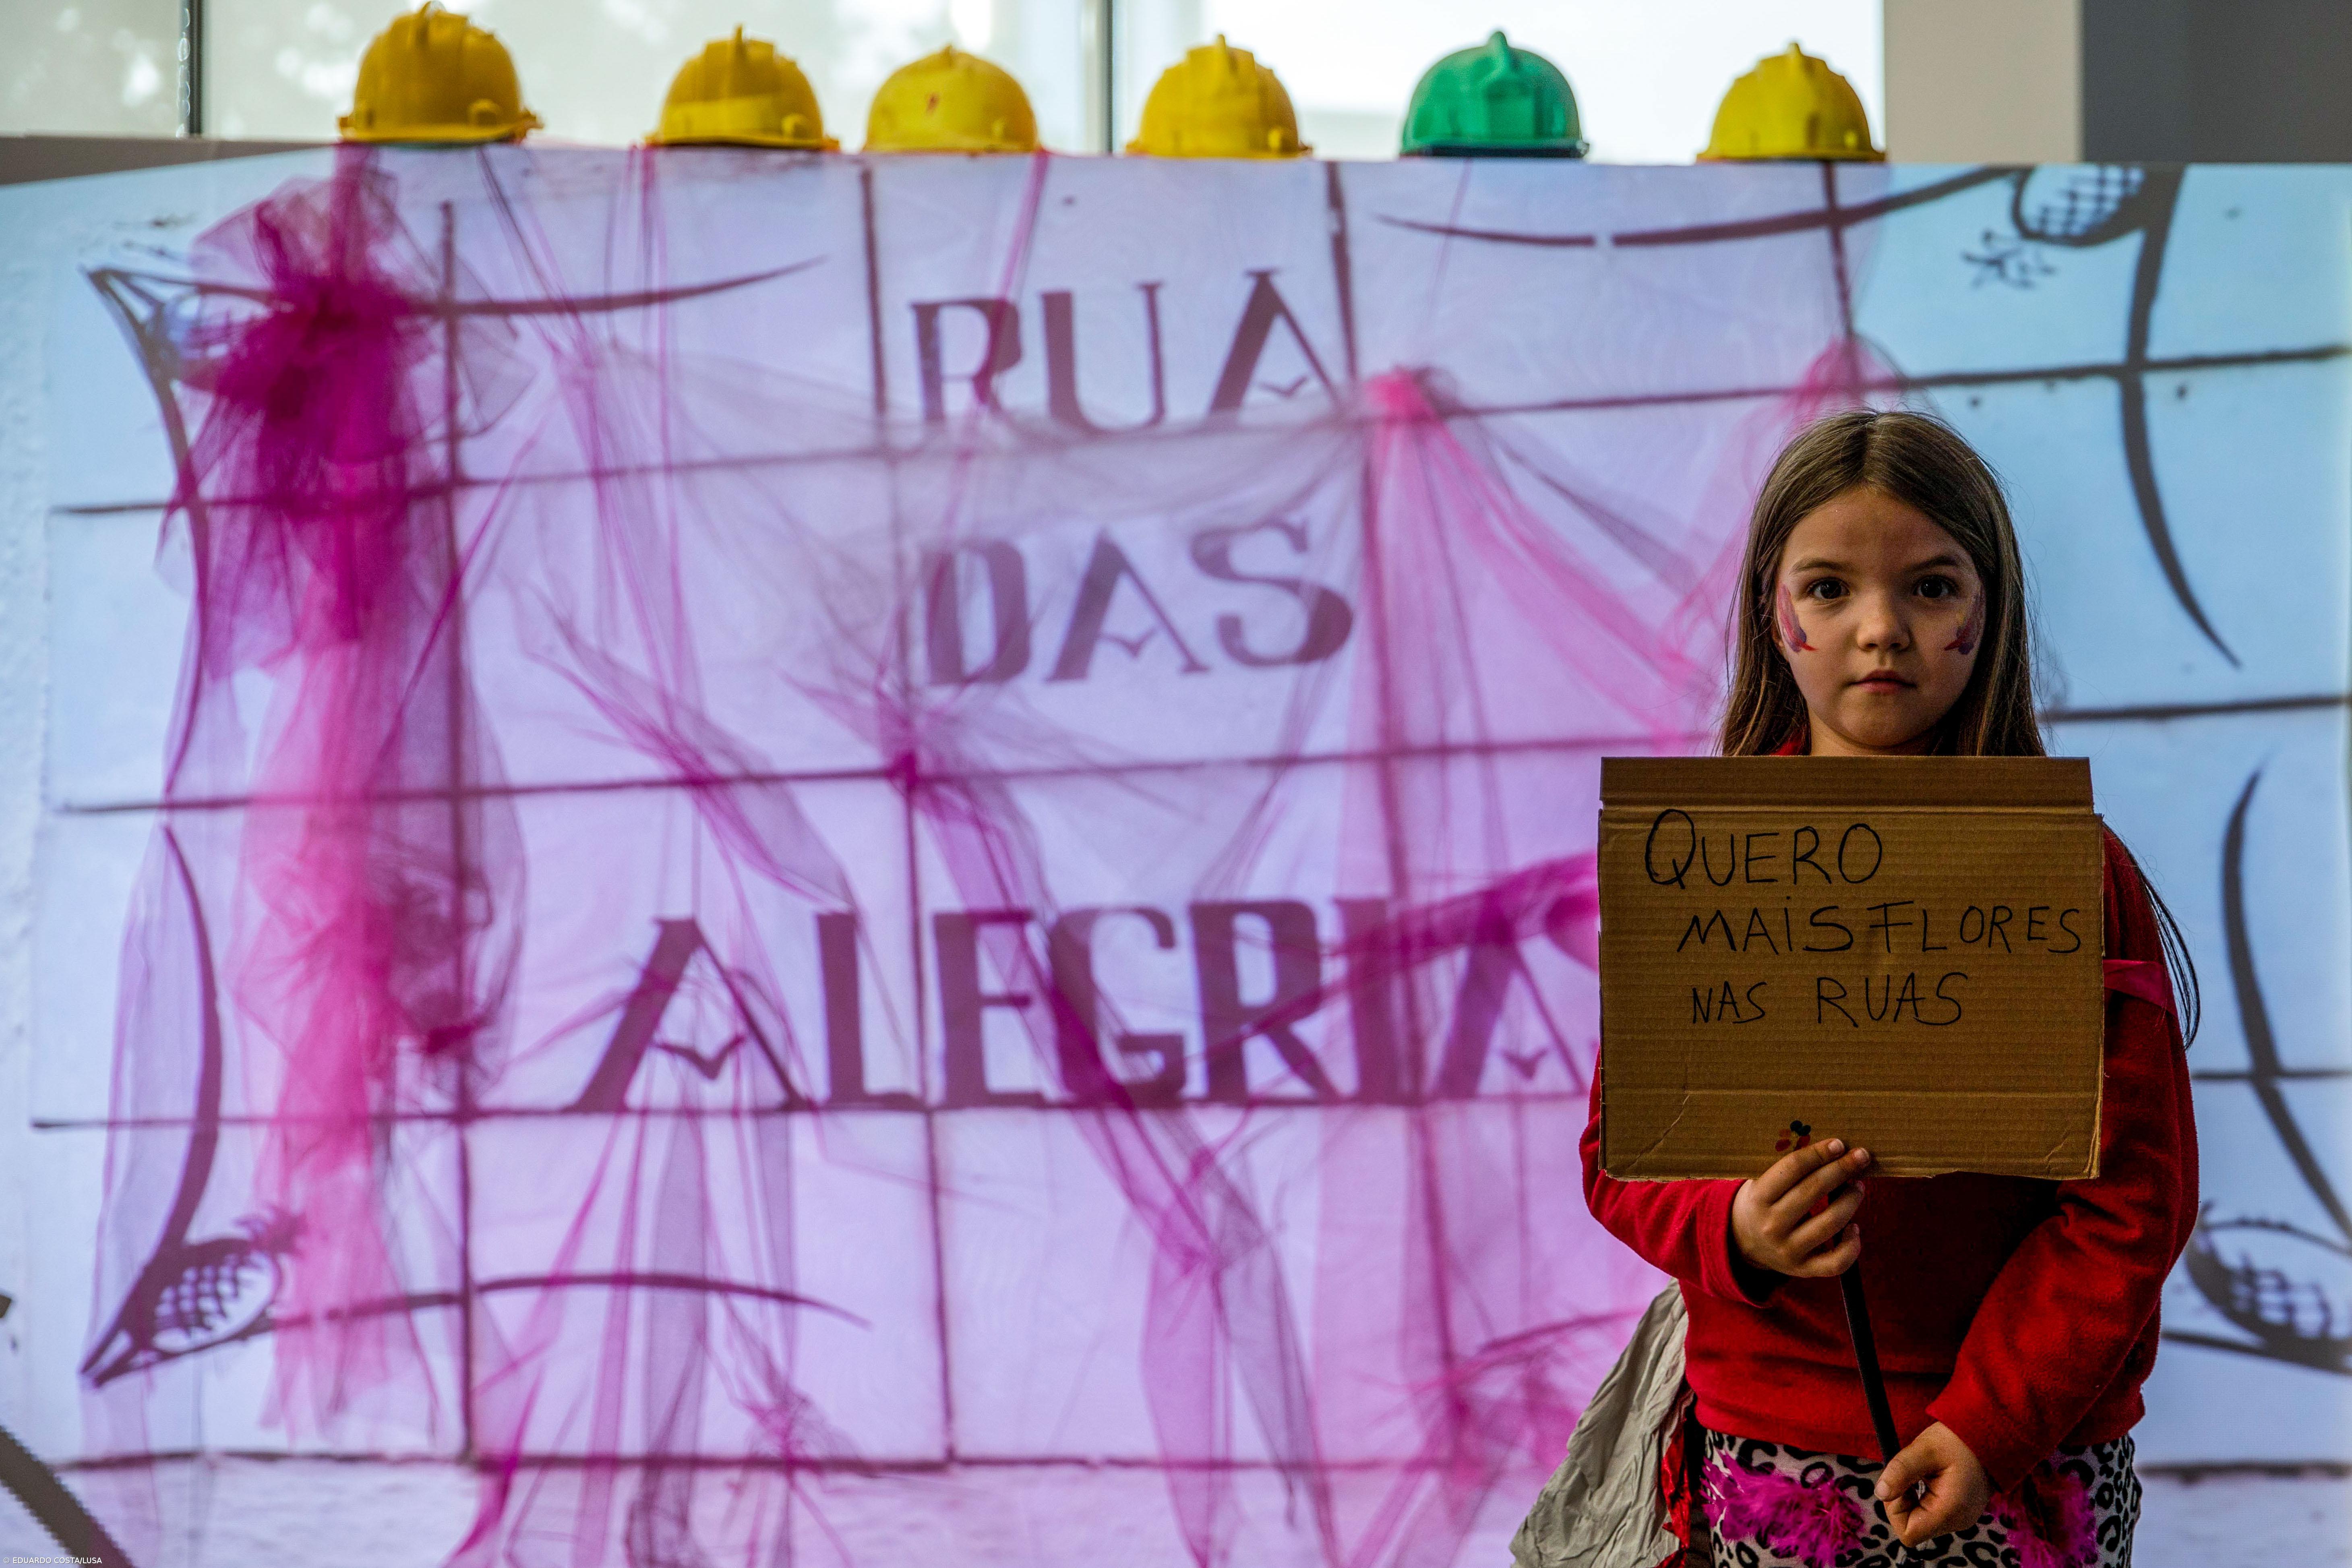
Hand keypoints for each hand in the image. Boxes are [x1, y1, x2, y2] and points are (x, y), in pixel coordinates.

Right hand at [1730, 1138, 1869, 1276]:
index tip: (1838, 1144)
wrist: (1743, 1242)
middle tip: (1860, 1156)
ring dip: (1851, 1200)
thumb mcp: (1761, 1183)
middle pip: (1814, 1190)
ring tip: (1858, 1187)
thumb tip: (1831, 1149)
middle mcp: (1771, 1225)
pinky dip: (1851, 1246)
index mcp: (1758, 1198)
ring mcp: (1788, 1250)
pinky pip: (1836, 1262)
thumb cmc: (1762, 1202)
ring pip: (1831, 1223)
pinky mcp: (1803, 1269)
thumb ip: (1788, 1169)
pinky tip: (1854, 1228)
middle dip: (1842, 1169)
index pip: (1792, 1168)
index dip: (1818, 1153)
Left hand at [1875, 1422, 1990, 1545]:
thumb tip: (1880, 1493)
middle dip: (1903, 1501)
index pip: (1908, 1533)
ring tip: (1924, 1473)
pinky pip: (1931, 1512)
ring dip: (1912, 1498)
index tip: (1902, 1483)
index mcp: (1950, 1512)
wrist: (1989, 1434)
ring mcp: (1960, 1518)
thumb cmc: (1957, 1440)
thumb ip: (1900, 1471)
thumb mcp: (1924, 1450)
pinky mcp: (1959, 1511)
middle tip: (1912, 1474)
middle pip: (1912, 1527)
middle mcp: (1957, 1522)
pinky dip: (1923, 1497)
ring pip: (1920, 1519)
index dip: (1895, 1510)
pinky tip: (1930, 1477)